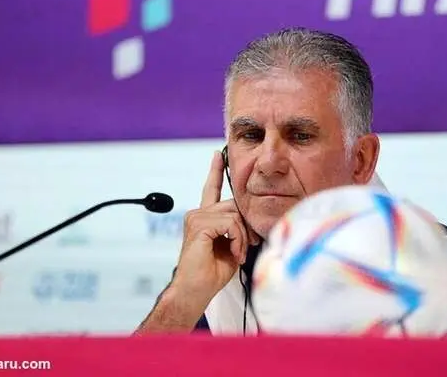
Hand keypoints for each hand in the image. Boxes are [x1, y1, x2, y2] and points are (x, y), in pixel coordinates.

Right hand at [173, 151, 258, 299]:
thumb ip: (237, 227)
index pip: (210, 189)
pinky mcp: (199, 225)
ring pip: (235, 215)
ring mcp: (196, 218)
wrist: (195, 291)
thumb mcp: (231, 245)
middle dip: (247, 226)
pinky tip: (234, 254)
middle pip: (234, 205)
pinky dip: (238, 240)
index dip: (215, 171)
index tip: (218, 155)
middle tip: (248, 246)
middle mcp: (198, 214)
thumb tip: (250, 219)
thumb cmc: (212, 273)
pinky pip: (231, 224)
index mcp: (204, 217)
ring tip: (238, 253)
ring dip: (243, 236)